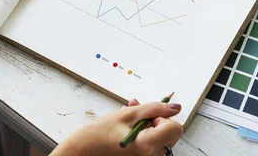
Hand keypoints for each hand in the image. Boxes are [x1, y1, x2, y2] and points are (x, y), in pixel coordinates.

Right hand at [52, 98, 182, 155]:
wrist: (82, 152)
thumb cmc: (98, 135)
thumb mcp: (125, 114)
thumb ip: (153, 109)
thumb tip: (175, 107)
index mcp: (147, 145)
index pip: (175, 128)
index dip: (163, 117)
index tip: (147, 115)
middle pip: (169, 134)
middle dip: (155, 120)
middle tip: (135, 112)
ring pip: (159, 137)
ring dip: (147, 125)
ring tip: (127, 119)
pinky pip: (151, 144)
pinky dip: (143, 134)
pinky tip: (128, 129)